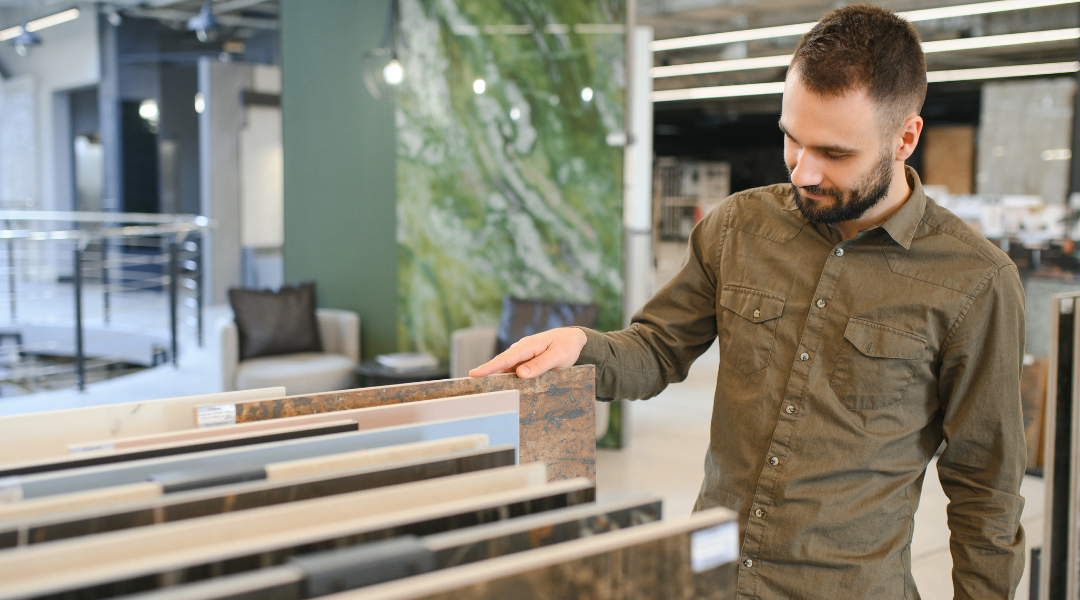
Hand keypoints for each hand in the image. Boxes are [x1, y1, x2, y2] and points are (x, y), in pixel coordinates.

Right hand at [469, 327, 588, 378]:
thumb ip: (541, 364)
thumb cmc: (567, 346)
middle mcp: (522, 350)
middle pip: (501, 364)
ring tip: (483, 391)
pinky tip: (501, 389)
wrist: (573, 339)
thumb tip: (520, 373)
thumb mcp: (558, 356)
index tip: (474, 373)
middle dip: (486, 374)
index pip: (505, 358)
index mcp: (528, 346)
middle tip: (472, 386)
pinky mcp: (526, 361)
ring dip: (495, 377)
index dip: (489, 367)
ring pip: (506, 368)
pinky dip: (506, 378)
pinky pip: (513, 370)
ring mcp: (523, 356)